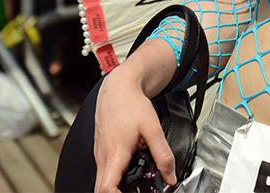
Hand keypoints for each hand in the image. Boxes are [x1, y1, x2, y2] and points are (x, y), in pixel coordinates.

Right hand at [94, 67, 175, 192]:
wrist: (118, 87)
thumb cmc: (131, 104)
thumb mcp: (153, 129)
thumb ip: (163, 155)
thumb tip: (170, 177)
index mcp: (115, 154)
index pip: (105, 190)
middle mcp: (103, 157)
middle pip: (101, 189)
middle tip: (136, 190)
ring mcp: (99, 154)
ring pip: (102, 180)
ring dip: (116, 186)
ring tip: (135, 183)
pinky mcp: (100, 150)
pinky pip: (104, 170)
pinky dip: (114, 176)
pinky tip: (129, 169)